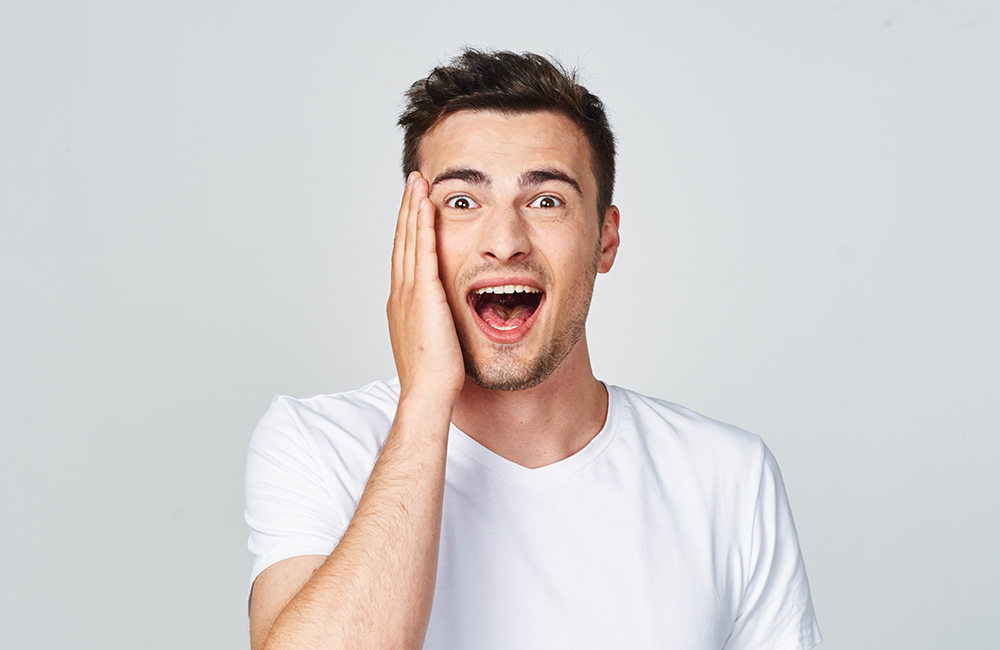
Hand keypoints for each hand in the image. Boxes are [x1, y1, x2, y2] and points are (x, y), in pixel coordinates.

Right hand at [387, 172, 465, 404]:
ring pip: (409, 240)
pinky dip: (423, 226)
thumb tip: (444, 316)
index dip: (407, 228)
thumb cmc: (435, 376)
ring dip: (413, 208)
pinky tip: (427, 206)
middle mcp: (400, 292)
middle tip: (412, 181)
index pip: (404, 255)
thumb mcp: (432, 339)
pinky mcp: (424, 295)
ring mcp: (409, 292)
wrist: (428, 393)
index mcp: (402, 302)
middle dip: (407, 208)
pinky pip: (423, 252)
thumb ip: (434, 320)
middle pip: (402, 240)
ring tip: (418, 182)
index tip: (413, 205)